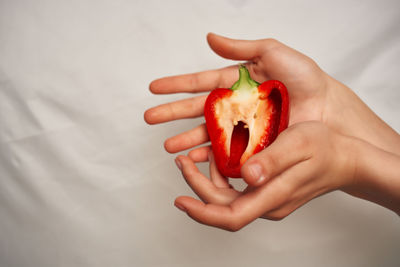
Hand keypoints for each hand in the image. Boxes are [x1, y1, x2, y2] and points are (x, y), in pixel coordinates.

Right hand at [144, 33, 399, 158]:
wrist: (328, 109)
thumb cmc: (305, 79)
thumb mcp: (273, 53)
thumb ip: (242, 48)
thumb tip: (210, 38)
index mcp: (237, 82)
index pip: (200, 82)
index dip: (177, 85)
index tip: (154, 88)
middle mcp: (236, 105)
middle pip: (198, 110)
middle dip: (172, 114)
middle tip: (150, 119)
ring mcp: (243, 127)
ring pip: (208, 134)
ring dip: (187, 139)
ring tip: (168, 147)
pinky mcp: (252, 145)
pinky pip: (226, 151)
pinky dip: (209, 156)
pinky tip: (195, 159)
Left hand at [174, 122, 356, 230]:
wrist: (346, 158)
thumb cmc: (325, 149)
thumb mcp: (298, 145)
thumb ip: (272, 161)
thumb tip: (246, 175)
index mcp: (271, 196)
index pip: (230, 216)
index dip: (202, 212)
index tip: (180, 198)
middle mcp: (267, 203)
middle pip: (223, 207)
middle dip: (196, 188)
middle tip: (182, 162)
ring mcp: (268, 199)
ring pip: (228, 199)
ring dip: (207, 182)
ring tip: (195, 158)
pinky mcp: (268, 191)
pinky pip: (238, 190)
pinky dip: (221, 177)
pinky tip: (218, 159)